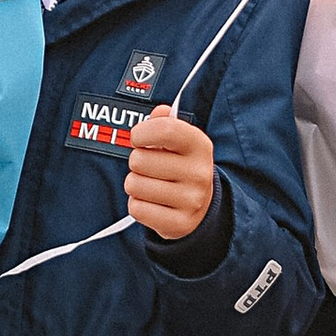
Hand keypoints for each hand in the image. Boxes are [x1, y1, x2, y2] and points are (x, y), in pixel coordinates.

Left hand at [125, 105, 213, 244]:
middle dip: (136, 162)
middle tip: (149, 167)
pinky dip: (138, 205)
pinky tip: (152, 202)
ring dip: (135, 184)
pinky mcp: (180, 224)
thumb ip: (166, 122)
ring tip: (150, 184)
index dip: (142, 132)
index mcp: (200, 146)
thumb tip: (160, 112)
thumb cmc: (181, 166)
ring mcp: (191, 200)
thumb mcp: (179, 141)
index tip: (138, 138)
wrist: (201, 206)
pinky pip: (137, 209)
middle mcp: (199, 173)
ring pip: (134, 185)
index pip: (165, 129)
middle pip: (139, 160)